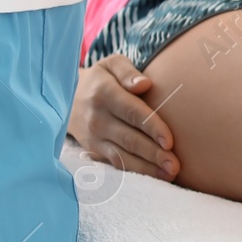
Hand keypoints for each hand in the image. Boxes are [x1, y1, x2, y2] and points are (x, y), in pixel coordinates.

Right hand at [67, 55, 178, 180]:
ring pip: (122, 156)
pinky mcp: (94, 150)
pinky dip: (135, 172)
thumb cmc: (101, 79)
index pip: (132, 112)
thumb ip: (127, 71)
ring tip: (170, 175)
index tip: (170, 141)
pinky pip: (115, 163)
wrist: (66, 97)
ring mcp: (94, 137)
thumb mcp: (110, 65)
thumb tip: (144, 84)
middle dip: (153, 154)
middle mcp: (97, 118)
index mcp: (104, 94)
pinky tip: (155, 177)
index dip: (151, 127)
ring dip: (147, 168)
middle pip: (129, 139)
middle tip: (175, 166)